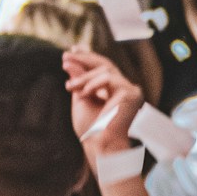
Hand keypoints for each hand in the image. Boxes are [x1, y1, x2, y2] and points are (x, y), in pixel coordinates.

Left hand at [62, 45, 144, 162]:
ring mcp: (130, 91)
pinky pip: (109, 79)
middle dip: (84, 59)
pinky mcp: (130, 94)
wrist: (100, 145)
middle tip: (65, 57)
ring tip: (69, 87)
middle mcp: (124, 89)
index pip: (102, 68)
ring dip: (84, 76)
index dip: (88, 57)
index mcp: (114, 91)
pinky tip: (83, 93)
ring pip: (105, 70)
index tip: (71, 50)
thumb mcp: (80, 98)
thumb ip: (77, 80)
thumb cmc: (90, 129)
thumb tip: (68, 61)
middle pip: (105, 64)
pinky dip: (93, 84)